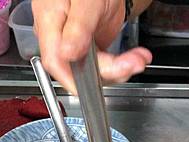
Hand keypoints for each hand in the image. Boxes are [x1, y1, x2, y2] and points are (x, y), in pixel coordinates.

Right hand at [31, 0, 151, 92]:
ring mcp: (75, 43)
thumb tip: (67, 52)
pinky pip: (103, 65)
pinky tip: (135, 57)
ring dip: (120, 69)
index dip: (72, 80)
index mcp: (50, 21)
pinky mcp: (89, 48)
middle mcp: (60, 36)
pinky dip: (122, 64)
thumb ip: (78, 26)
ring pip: (93, 71)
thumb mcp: (86, 0)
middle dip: (109, 71)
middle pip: (77, 69)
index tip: (95, 85)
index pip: (55, 61)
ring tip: (138, 59)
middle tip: (132, 64)